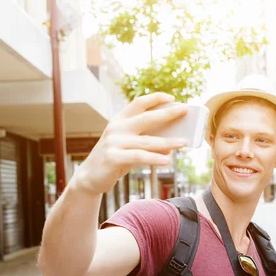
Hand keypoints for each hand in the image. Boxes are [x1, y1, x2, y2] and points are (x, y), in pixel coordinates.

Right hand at [69, 93, 187, 194]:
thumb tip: (170, 146)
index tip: (172, 98)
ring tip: (183, 142)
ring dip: (167, 141)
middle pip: (146, 117)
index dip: (156, 98)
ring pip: (146, 141)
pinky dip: (154, 158)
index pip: (138, 103)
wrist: (89, 177)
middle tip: (185, 110)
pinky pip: (138, 157)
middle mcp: (116, 128)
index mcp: (119, 121)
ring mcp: (113, 142)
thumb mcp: (129, 147)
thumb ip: (146, 144)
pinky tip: (167, 160)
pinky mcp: (112, 157)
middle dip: (167, 113)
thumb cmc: (114, 160)